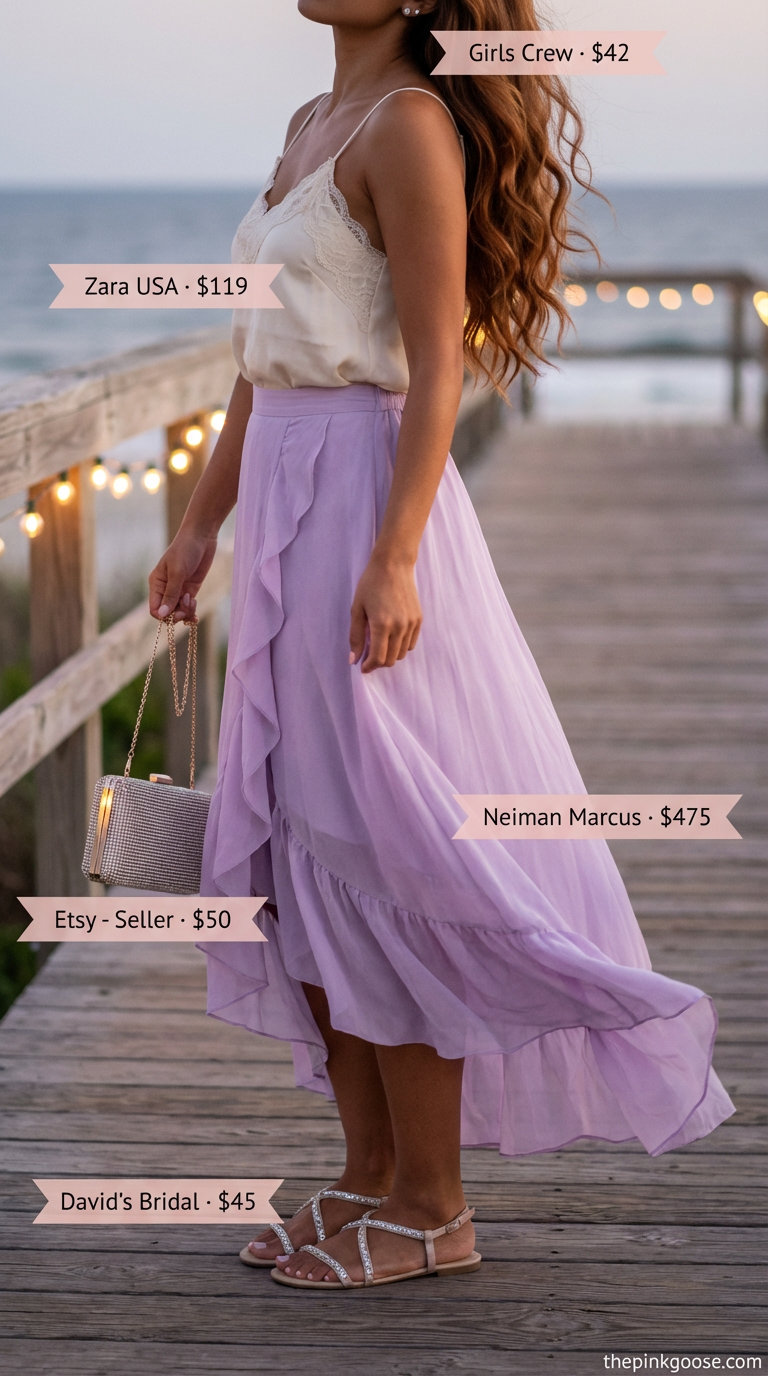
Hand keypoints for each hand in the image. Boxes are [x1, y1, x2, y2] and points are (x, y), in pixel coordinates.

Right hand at [148, 528, 216, 622]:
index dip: (163, 615)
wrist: (201, 536)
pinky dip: (191, 610)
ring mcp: (179, 589)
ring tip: (193, 601)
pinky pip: (188, 606)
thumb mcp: (177, 572)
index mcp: (156, 584)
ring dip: (186, 612)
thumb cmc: (185, 549)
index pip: (154, 609)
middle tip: (187, 606)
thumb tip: (161, 615)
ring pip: (178, 611)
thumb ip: (170, 594)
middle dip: (177, 614)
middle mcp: (165, 589)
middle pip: (167, 613)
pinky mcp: (191, 589)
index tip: (175, 612)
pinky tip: (195, 606)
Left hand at [349, 551, 421, 673]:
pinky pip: (411, 644)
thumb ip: (356, 636)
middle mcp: (399, 626)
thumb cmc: (370, 584)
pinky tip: (391, 636)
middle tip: (369, 655)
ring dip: (389, 654)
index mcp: (382, 624)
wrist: (393, 564)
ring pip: (401, 653)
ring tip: (380, 643)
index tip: (363, 667)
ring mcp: (411, 623)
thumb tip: (354, 659)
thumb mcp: (357, 609)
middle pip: (390, 660)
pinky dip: (400, 646)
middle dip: (378, 662)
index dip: (369, 667)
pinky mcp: (418, 619)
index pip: (378, 658)